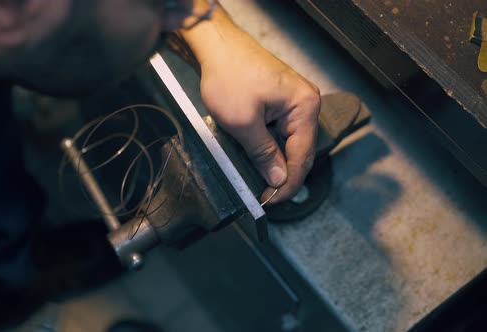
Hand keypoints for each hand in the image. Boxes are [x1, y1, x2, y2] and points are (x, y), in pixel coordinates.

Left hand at [195, 28, 319, 203]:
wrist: (217, 47)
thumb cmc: (229, 75)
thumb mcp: (243, 123)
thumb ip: (263, 154)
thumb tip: (279, 179)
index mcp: (305, 106)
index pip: (302, 156)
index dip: (288, 183)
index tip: (272, 201)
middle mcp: (306, 103)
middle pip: (300, 150)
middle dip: (283, 174)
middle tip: (265, 195)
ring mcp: (294, 101)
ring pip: (289, 142)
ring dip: (275, 161)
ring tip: (260, 180)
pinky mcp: (281, 101)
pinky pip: (280, 131)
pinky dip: (269, 146)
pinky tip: (257, 158)